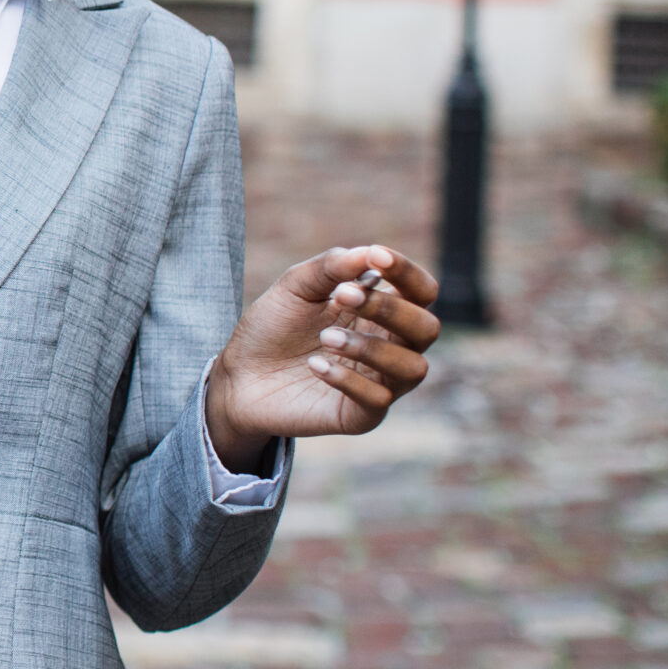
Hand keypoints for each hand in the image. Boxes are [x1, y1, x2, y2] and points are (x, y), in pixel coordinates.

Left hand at [204, 246, 440, 471]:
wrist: (240, 374)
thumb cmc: (275, 326)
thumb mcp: (295, 286)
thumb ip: (331, 267)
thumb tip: (370, 253)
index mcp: (381, 311)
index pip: (421, 291)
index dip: (407, 272)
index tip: (376, 257)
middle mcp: (391, 346)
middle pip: (427, 328)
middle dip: (389, 309)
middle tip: (343, 297)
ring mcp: (379, 382)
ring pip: (413, 368)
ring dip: (372, 348)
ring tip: (326, 338)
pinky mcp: (361, 415)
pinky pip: (379, 400)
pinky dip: (349, 378)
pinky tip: (315, 365)